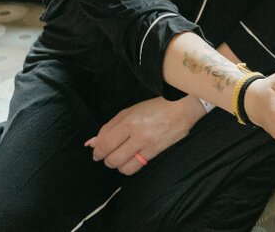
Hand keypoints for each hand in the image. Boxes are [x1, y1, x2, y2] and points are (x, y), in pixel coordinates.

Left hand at [86, 95, 204, 174]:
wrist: (183, 109)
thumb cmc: (154, 107)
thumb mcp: (129, 112)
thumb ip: (108, 128)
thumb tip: (91, 144)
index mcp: (129, 121)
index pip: (105, 145)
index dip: (97, 152)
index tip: (97, 152)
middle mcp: (138, 135)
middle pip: (112, 159)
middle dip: (106, 159)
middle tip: (109, 154)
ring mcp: (148, 145)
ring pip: (123, 167)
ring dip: (118, 164)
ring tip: (121, 157)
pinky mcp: (156, 152)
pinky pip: (136, 167)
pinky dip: (129, 166)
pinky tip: (131, 159)